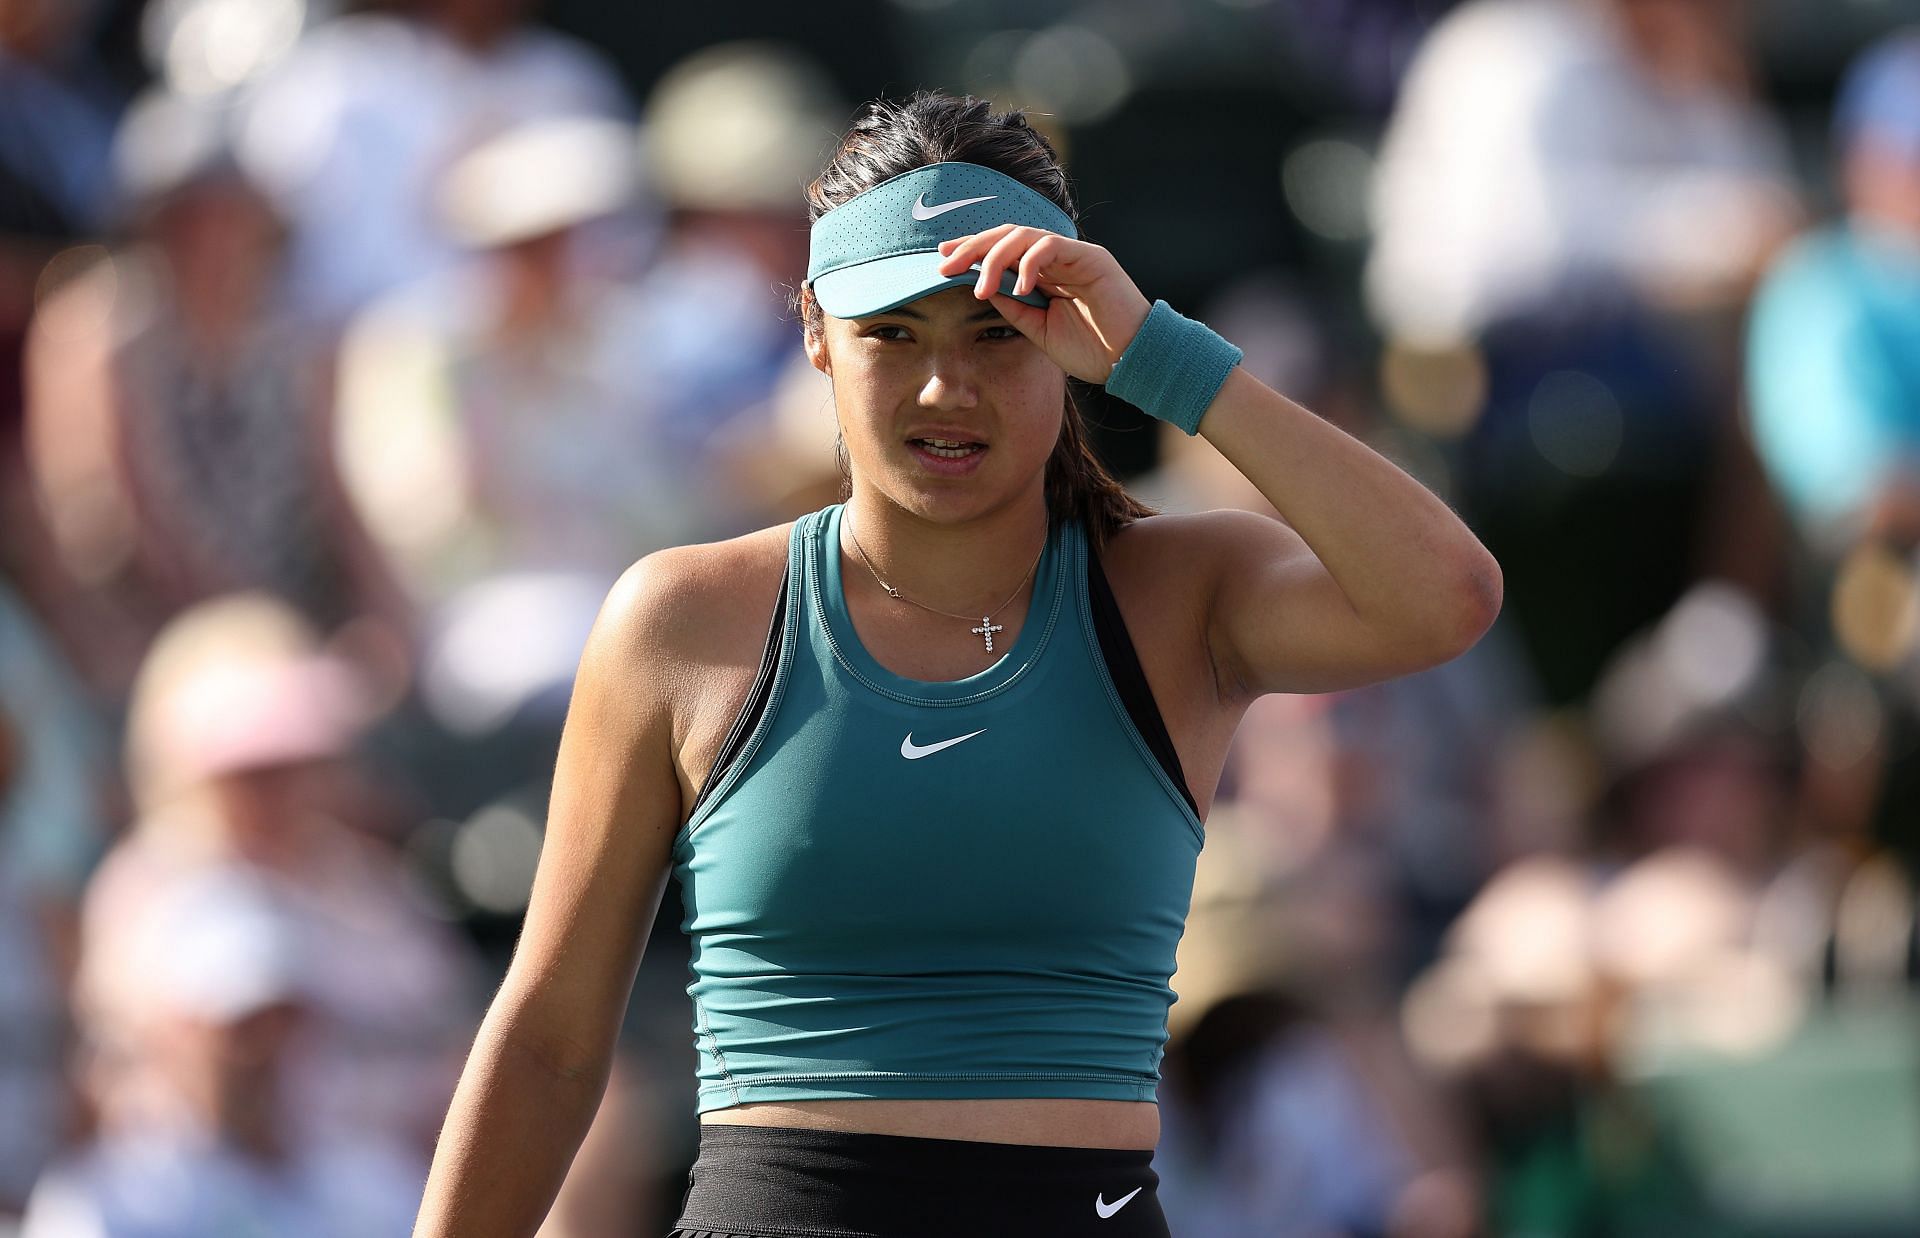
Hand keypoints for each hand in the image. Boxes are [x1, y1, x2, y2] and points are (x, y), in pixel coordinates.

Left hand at [935, 226, 1151, 384]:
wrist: (1131, 362)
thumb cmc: (1091, 350)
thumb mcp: (1039, 330)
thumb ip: (1014, 307)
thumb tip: (982, 288)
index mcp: (1044, 274)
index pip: (1001, 251)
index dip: (971, 251)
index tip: (942, 261)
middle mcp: (1056, 259)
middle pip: (1006, 236)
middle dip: (972, 247)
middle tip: (944, 264)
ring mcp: (1073, 255)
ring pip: (1024, 236)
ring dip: (994, 258)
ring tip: (979, 286)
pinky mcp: (1091, 258)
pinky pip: (1051, 246)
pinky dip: (1029, 262)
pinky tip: (1018, 286)